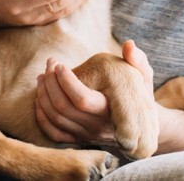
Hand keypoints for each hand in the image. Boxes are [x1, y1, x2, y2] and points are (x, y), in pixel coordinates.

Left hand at [35, 40, 154, 143]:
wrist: (142, 126)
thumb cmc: (139, 94)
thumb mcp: (144, 76)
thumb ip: (137, 60)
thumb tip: (129, 44)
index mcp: (111, 110)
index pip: (82, 99)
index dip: (66, 81)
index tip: (59, 64)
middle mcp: (97, 126)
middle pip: (63, 107)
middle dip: (50, 82)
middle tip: (50, 64)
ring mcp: (86, 135)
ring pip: (55, 118)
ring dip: (43, 94)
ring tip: (42, 76)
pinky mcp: (79, 140)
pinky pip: (53, 133)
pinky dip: (42, 116)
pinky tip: (40, 98)